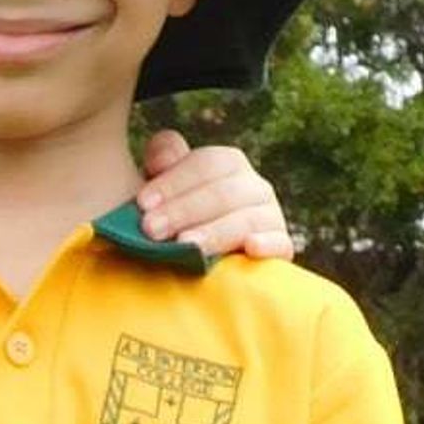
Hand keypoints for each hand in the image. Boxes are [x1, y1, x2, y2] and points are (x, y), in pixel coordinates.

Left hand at [136, 129, 294, 259]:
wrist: (196, 264)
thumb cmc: (176, 221)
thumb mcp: (164, 190)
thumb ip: (162, 161)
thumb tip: (161, 159)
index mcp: (228, 165)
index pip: (206, 164)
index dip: (173, 182)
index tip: (142, 203)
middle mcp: (254, 186)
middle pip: (223, 192)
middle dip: (184, 210)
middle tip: (151, 230)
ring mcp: (270, 217)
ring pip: (247, 218)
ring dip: (215, 231)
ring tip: (186, 246)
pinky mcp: (280, 248)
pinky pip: (281, 244)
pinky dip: (268, 244)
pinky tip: (251, 247)